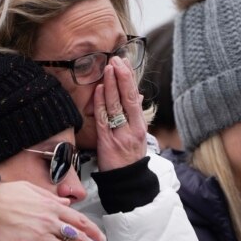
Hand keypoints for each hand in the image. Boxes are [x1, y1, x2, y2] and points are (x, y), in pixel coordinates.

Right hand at [0, 181, 107, 240]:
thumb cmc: (5, 196)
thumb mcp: (31, 189)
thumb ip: (51, 197)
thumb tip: (66, 202)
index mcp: (51, 206)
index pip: (80, 220)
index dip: (93, 232)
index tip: (102, 240)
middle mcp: (49, 222)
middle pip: (78, 239)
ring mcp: (39, 236)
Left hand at [95, 56, 146, 170]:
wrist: (127, 181)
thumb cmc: (130, 157)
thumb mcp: (138, 135)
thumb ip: (136, 115)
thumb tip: (138, 94)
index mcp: (140, 125)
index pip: (135, 97)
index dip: (130, 79)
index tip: (124, 63)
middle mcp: (133, 128)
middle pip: (128, 99)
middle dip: (122, 77)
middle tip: (116, 59)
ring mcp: (121, 135)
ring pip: (116, 106)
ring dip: (112, 85)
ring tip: (108, 68)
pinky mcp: (108, 143)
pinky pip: (104, 120)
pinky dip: (101, 103)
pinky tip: (100, 89)